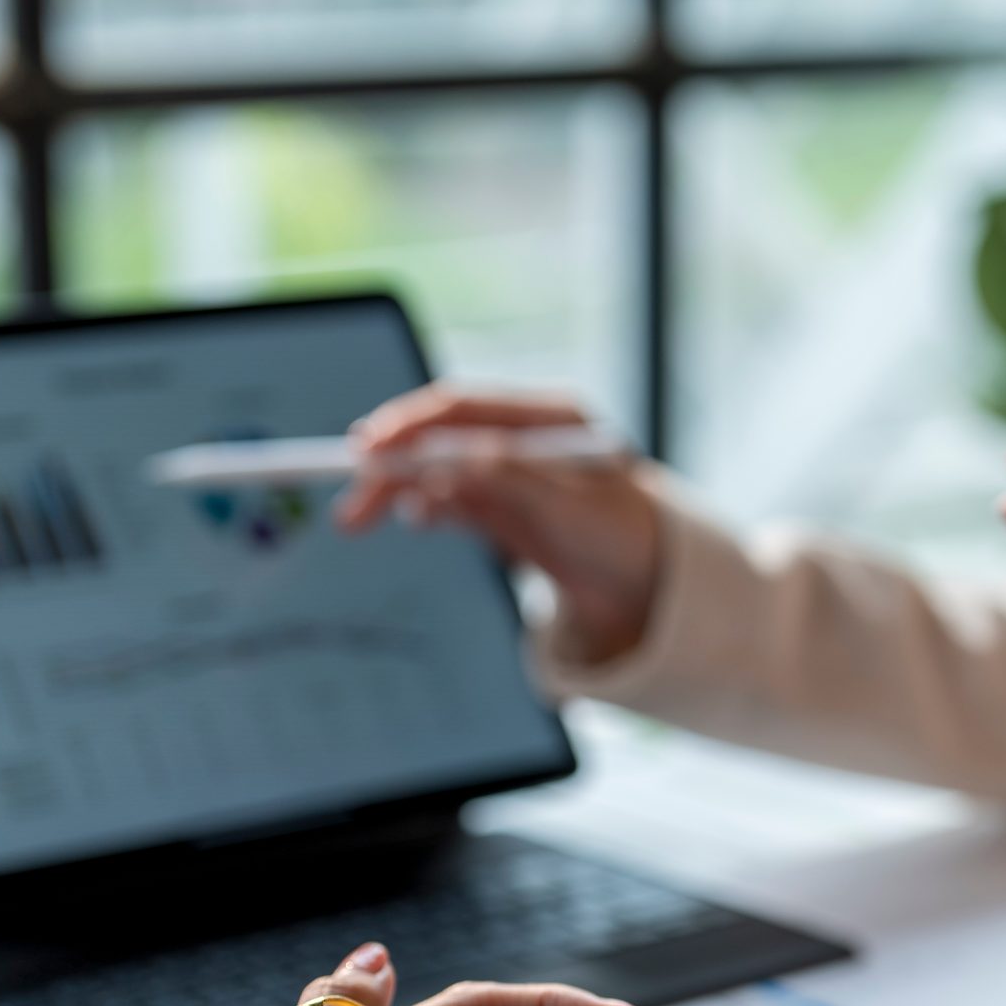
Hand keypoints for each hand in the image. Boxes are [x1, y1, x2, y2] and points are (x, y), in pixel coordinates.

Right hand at [339, 386, 664, 666]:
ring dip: (400, 490)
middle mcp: (528, 438)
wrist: (653, 597)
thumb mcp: (568, 510)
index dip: (410, 426)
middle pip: (443, 439)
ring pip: (441, 472)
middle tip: (352, 498)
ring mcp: (515, 474)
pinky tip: (411, 517)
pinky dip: (428, 508)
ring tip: (360, 517)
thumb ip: (508, 480)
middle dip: (392, 466)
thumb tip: (448, 462)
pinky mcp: (508, 510)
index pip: (463, 409)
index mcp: (551, 418)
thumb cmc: (625, 542)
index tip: (368, 450)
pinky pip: (454, 501)